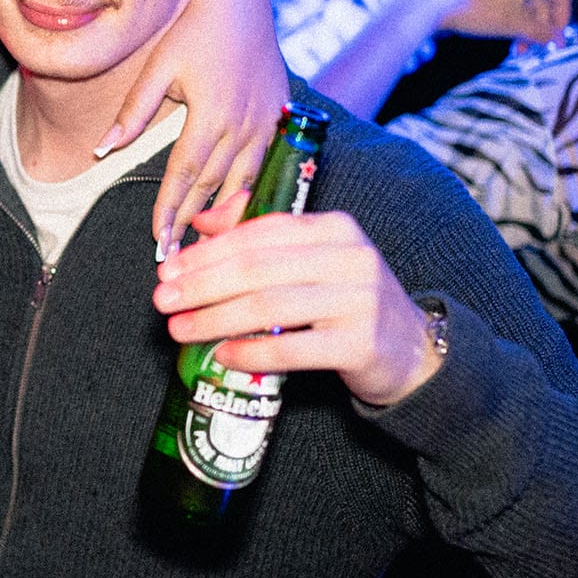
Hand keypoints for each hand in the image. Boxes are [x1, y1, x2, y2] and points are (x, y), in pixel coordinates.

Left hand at [108, 0, 285, 255]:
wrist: (242, 1)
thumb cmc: (192, 30)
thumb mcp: (156, 67)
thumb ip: (132, 111)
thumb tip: (102, 148)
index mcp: (211, 114)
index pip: (185, 175)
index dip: (170, 211)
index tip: (156, 241)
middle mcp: (243, 124)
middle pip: (214, 188)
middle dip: (192, 225)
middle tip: (174, 259)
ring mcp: (266, 122)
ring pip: (245, 182)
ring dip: (224, 217)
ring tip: (203, 248)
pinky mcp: (279, 118)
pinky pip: (266, 167)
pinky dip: (250, 194)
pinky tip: (238, 215)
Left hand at [154, 192, 443, 407]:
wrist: (414, 351)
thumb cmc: (347, 302)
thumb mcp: (313, 259)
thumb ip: (261, 236)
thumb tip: (202, 222)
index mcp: (334, 228)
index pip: (260, 232)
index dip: (209, 251)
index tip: (170, 269)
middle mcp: (350, 258)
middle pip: (258, 267)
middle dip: (202, 283)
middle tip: (163, 299)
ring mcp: (358, 302)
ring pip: (269, 307)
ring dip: (215, 319)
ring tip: (179, 329)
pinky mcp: (360, 345)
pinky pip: (292, 349)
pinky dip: (251, 353)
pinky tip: (222, 355)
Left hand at [434, 0, 569, 46]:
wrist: (428, 3)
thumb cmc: (474, 10)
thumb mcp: (512, 23)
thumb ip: (539, 31)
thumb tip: (557, 40)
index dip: (562, 19)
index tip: (557, 43)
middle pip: (540, 0)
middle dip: (539, 27)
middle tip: (534, 52)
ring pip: (521, 5)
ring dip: (524, 28)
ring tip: (517, 52)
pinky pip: (504, 4)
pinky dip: (509, 21)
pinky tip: (505, 40)